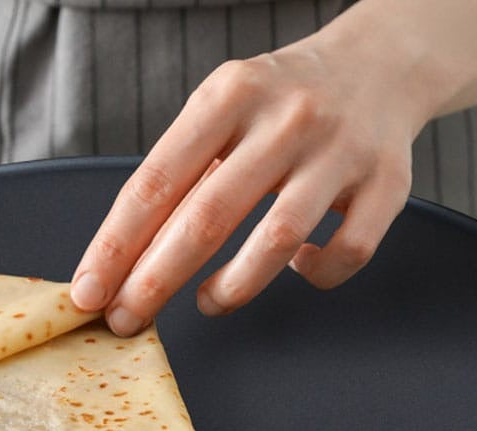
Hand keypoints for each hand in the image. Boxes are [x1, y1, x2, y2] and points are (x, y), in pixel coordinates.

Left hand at [69, 15, 435, 335]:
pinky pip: (347, 252)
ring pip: (277, 241)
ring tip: (208, 303)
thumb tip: (123, 258)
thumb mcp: (223, 108)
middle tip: (125, 318)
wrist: (380, 64)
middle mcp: (286, 119)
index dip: (116, 244)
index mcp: (230, 94)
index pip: (157, 181)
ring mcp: (340, 152)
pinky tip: (295, 268)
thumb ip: (182, 171)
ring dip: (231, 287)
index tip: (88, 290)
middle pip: (207, 217)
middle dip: (155, 280)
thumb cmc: (281, 101)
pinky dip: (315, 274)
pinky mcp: (388, 184)